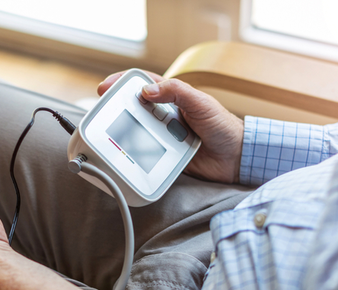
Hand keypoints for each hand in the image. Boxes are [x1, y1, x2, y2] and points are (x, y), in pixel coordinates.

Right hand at [98, 71, 243, 183]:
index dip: (122, 84)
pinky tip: (127, 155)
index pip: (142, 85)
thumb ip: (176, 91)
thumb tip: (147, 90)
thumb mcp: (200, 102)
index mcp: (172, 98)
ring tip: (111, 135)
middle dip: (116, 111)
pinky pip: (146, 155)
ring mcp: (164, 137)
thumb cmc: (223, 126)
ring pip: (136, 133)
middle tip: (101, 115)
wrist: (235, 158)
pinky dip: (136, 155)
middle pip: (133, 110)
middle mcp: (164, 117)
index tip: (106, 88)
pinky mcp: (165, 157)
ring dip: (125, 134)